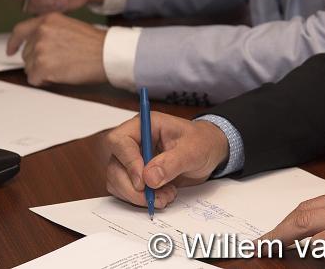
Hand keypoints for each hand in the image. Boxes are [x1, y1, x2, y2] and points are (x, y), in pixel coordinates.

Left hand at [7, 13, 107, 85]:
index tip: (11, 49)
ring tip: (64, 67)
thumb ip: (51, 31)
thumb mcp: (70, 26)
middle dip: (38, 61)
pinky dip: (45, 81)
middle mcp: (41, 32)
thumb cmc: (96, 44)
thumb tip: (38, 44)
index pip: (20, 30)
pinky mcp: (42, 67)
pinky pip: (35, 79)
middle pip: (26, 53)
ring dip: (42, 71)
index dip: (14, 42)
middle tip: (59, 62)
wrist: (108, 54)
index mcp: (48, 20)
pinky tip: (61, 75)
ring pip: (30, 68)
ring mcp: (40, 50)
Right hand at [104, 113, 229, 209]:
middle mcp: (134, 140)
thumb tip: (149, 179)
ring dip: (138, 196)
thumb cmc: (202, 142)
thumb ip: (172, 162)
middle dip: (132, 187)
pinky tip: (163, 196)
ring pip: (117, 181)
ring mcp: (132, 159)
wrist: (209, 151)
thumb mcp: (193, 150)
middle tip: (153, 198)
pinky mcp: (135, 175)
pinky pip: (126, 191)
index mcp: (145, 125)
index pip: (120, 140)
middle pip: (115, 165)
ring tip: (166, 196)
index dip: (128, 162)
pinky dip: (141, 199)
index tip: (143, 182)